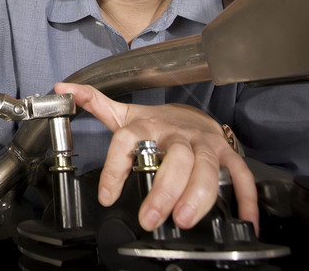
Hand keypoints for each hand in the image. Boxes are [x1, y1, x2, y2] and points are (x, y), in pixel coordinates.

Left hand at [55, 82, 257, 232]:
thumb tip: (62, 89)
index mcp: (148, 126)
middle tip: (150, 218)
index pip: (129, 141)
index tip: (107, 195)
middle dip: (163, 190)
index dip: (116, 167)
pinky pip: (241, 176)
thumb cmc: (159, 122)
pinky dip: (245, 198)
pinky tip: (245, 220)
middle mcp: (178, 135)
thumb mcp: (125, 114)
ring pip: (207, 168)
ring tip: (183, 219)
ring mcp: (205, 145)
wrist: (195, 115)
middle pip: (174, 159)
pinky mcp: (228, 156)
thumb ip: (95, 103)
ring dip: (197, 195)